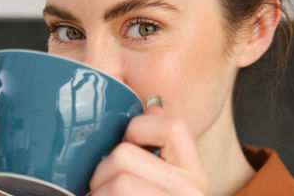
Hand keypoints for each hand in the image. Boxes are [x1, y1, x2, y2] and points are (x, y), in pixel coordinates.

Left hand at [89, 104, 208, 194]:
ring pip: (117, 181)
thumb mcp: (165, 178)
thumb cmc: (148, 194)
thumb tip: (153, 106)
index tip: (128, 146)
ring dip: (99, 191)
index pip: (172, 127)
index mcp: (194, 171)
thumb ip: (158, 143)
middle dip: (103, 170)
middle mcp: (191, 189)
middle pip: (125, 155)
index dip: (139, 128)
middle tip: (102, 185)